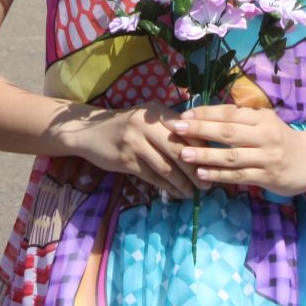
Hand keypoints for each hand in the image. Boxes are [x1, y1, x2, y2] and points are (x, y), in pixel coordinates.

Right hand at [68, 103, 197, 200]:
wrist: (90, 133)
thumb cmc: (127, 128)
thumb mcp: (148, 121)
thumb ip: (170, 129)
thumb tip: (203, 149)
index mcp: (158, 112)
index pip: (188, 131)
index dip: (203, 149)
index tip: (215, 164)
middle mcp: (147, 124)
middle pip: (179, 150)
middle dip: (196, 170)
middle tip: (208, 184)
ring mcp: (135, 142)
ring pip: (167, 166)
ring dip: (183, 183)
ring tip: (194, 193)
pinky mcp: (126, 159)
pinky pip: (152, 177)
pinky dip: (167, 187)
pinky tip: (176, 193)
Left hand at [171, 105, 305, 196]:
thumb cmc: (282, 139)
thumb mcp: (266, 123)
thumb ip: (242, 120)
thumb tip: (207, 115)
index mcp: (262, 118)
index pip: (229, 113)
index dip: (205, 113)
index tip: (183, 114)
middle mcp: (264, 135)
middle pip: (227, 131)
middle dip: (199, 129)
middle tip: (175, 128)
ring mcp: (266, 157)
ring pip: (230, 156)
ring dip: (205, 154)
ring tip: (182, 153)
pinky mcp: (267, 177)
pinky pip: (238, 176)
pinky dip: (218, 175)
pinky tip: (202, 174)